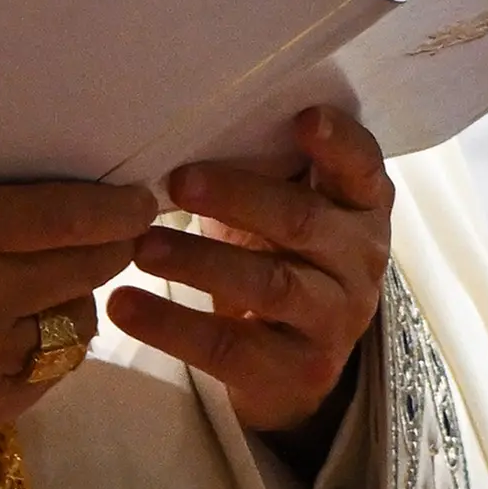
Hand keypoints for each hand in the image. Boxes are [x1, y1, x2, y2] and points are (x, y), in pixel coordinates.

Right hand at [0, 180, 158, 450]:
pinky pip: (47, 373)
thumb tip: (39, 193)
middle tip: (121, 236)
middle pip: (83, 267)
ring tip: (57, 287)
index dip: (115, 208)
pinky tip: (25, 336)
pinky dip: (46, 351)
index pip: (65, 214)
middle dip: (110, 248)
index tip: (139, 201)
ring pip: (72, 323)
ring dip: (72, 300)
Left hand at [113, 107, 392, 433]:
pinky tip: (124, 306)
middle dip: (239, 196)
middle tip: (178, 181)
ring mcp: (334, 319)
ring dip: (198, 262)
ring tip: (140, 247)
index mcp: (360, 206)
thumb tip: (174, 122)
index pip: (363, 167)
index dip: (338, 143)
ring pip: (269, 284)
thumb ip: (258, 169)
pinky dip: (172, 326)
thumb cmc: (276, 255)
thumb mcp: (280, 209)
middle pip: (303, 221)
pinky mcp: (299, 370)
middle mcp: (360, 259)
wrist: (293, 365)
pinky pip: (231, 347)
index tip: (303, 118)